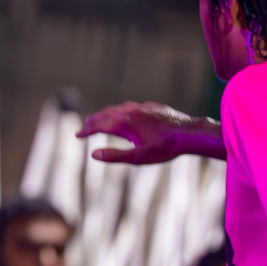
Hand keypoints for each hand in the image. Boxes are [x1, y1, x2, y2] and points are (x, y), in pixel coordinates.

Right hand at [77, 101, 217, 164]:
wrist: (189, 134)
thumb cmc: (165, 148)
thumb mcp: (138, 158)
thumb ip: (115, 156)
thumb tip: (93, 154)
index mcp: (124, 123)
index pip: (99, 125)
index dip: (86, 131)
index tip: (77, 135)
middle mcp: (130, 112)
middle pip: (106, 114)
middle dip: (93, 121)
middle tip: (84, 127)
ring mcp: (141, 107)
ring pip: (118, 108)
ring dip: (105, 114)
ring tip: (99, 119)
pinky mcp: (152, 107)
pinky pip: (131, 107)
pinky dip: (120, 111)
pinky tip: (124, 114)